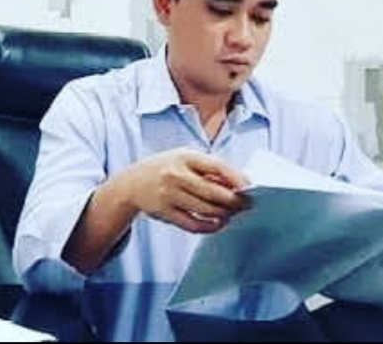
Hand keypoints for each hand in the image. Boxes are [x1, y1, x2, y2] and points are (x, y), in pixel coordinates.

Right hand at [121, 148, 250, 232]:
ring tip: (233, 213)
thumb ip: (209, 169)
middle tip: (246, 204)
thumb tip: (238, 184)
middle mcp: (176, 175)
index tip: (250, 187)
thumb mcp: (185, 159)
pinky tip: (218, 222)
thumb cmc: (167, 169)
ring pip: (206, 210)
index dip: (236, 178)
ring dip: (224, 214)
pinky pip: (193, 224)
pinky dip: (210, 226)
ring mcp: (169, 195)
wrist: (132, 183)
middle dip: (234, 201)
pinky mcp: (165, 213)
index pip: (217, 166)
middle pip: (213, 192)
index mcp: (185, 157)